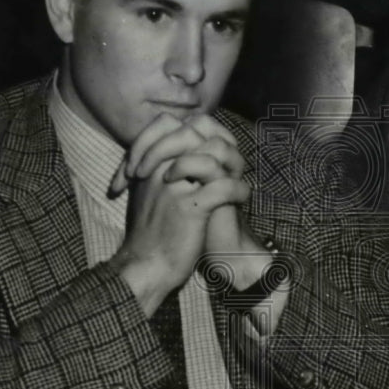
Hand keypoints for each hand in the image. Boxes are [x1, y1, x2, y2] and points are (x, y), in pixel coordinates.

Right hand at [109, 114, 249, 316]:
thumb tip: (188, 144)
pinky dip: (239, 190)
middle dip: (219, 142)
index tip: (214, 147)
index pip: (167, 123)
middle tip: (232, 161)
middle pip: (193, 131)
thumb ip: (162, 166)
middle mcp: (157, 169)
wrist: (146, 265)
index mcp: (146, 163)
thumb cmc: (151, 231)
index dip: (196, 128)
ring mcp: (173, 186)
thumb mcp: (148, 191)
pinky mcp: (189, 207)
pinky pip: (223, 186)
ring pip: (213, 153)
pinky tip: (242, 198)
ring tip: (238, 179)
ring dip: (234, 164)